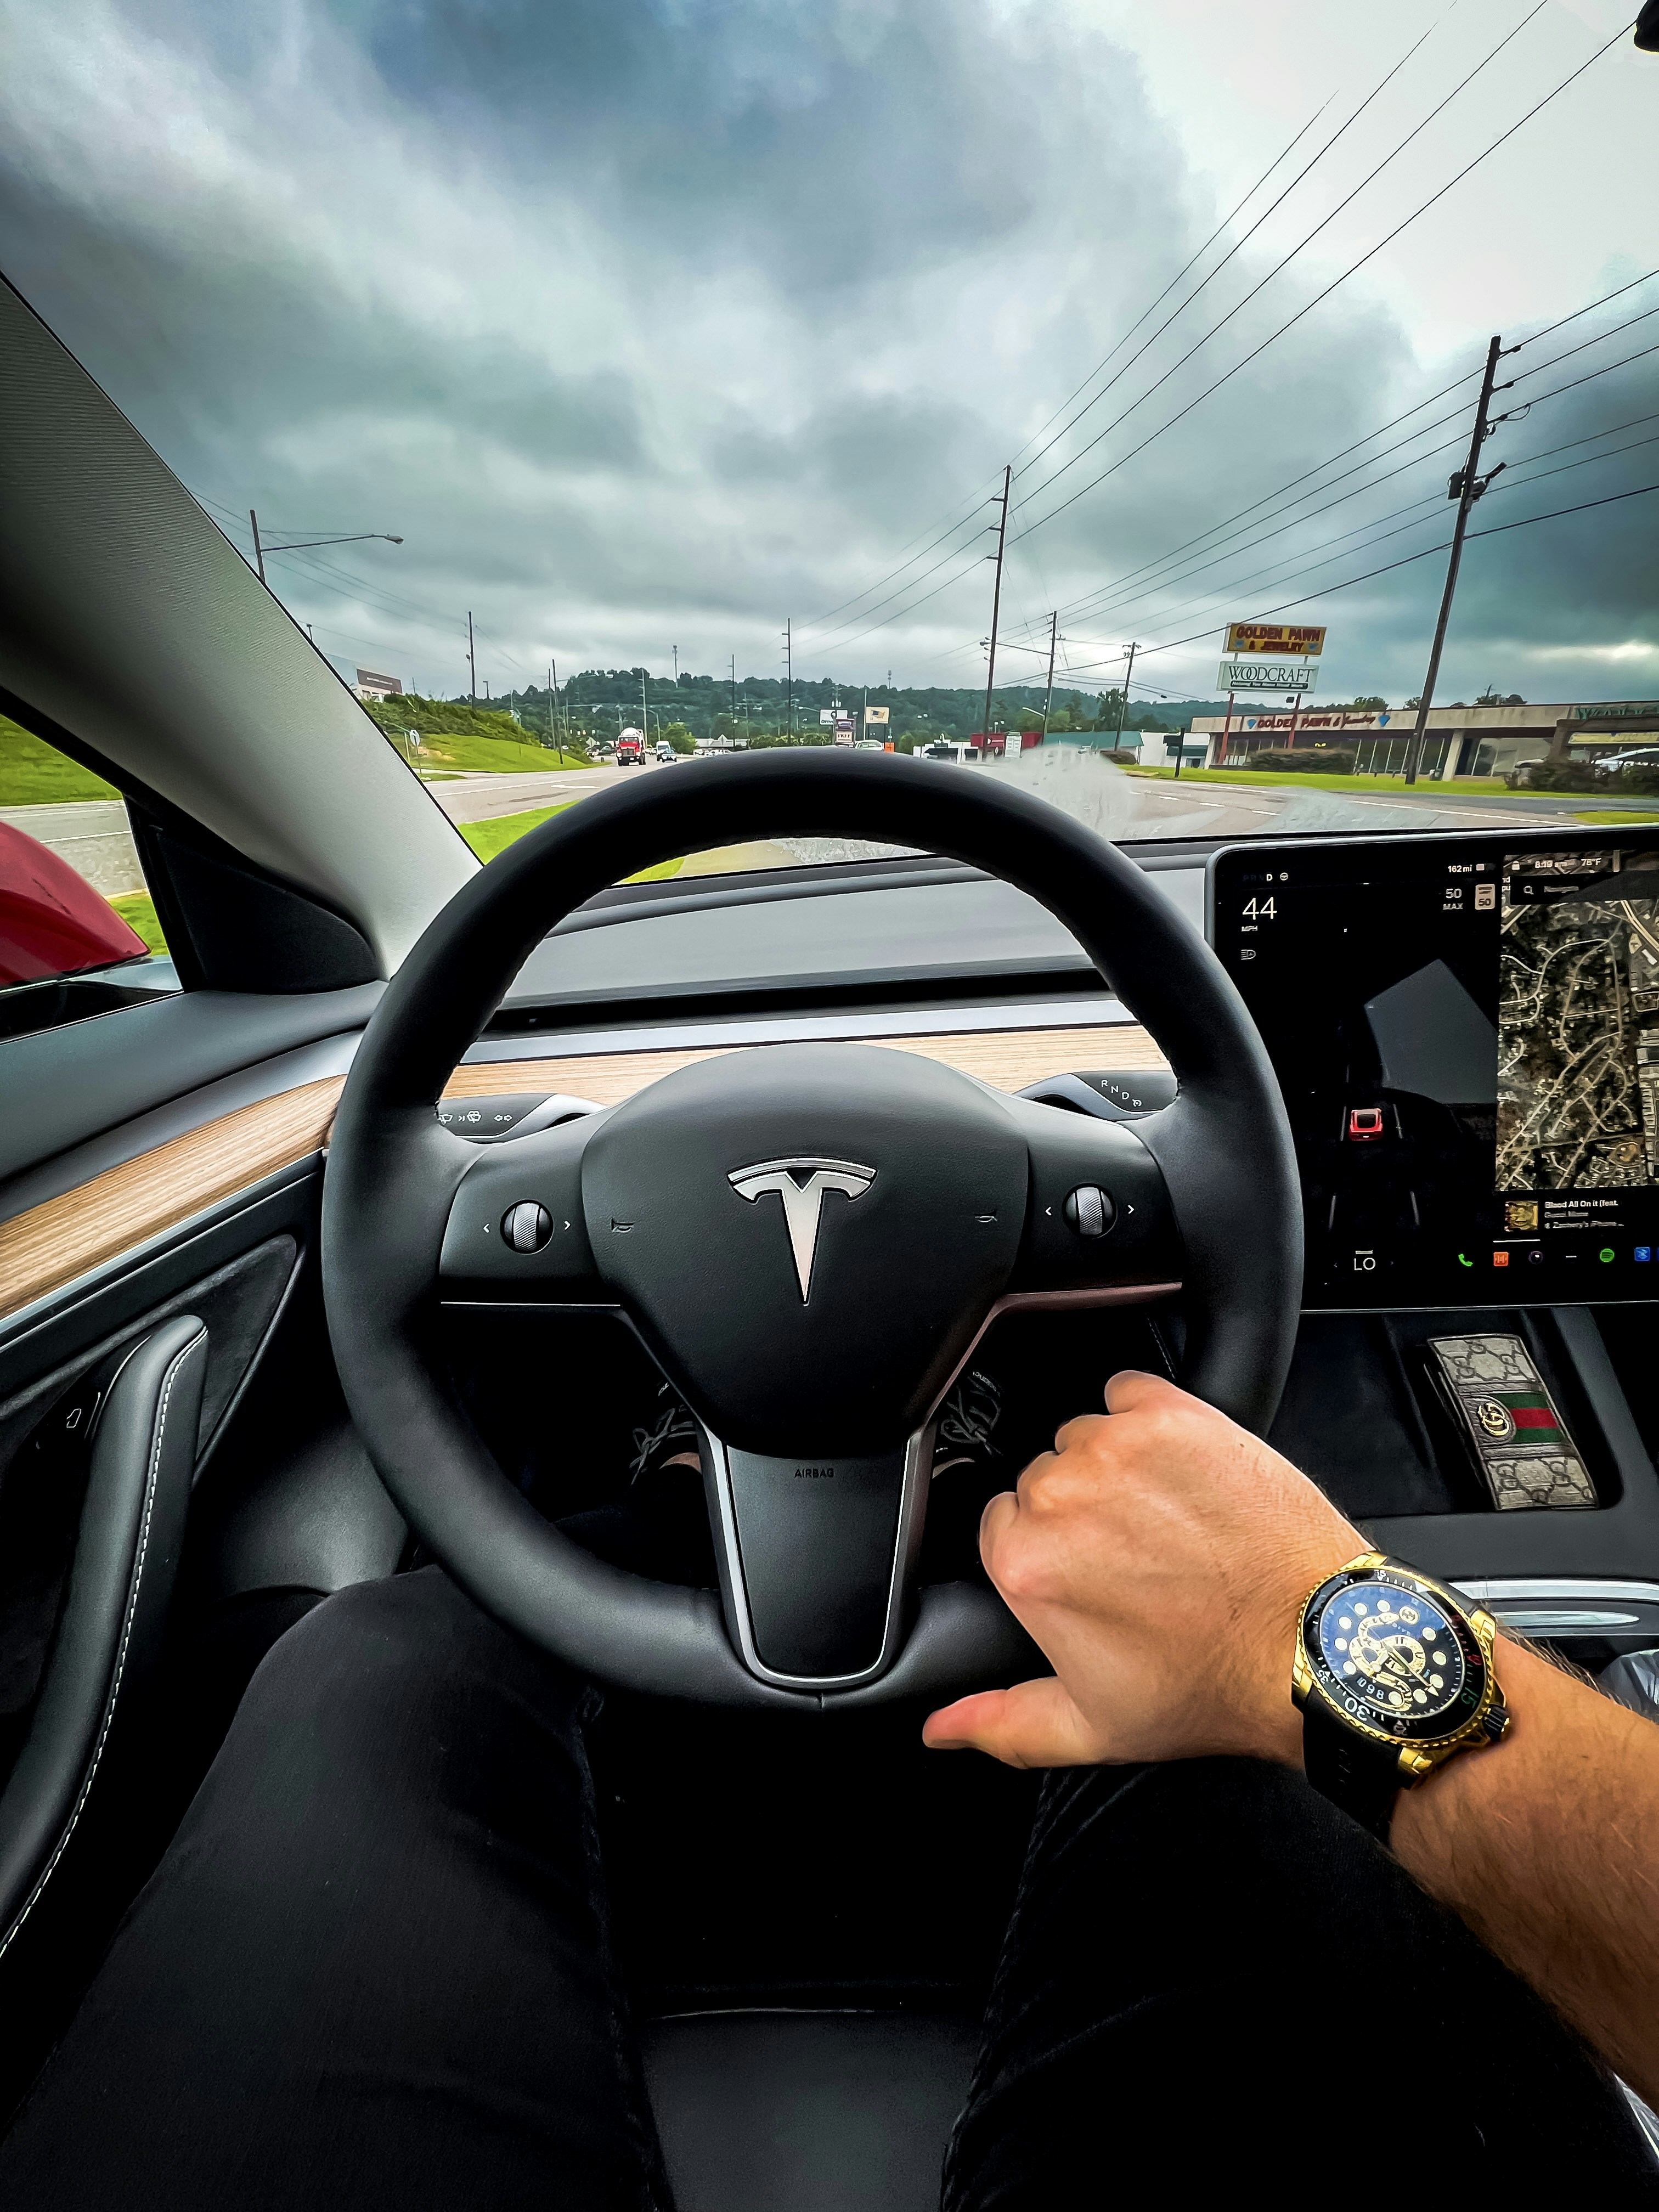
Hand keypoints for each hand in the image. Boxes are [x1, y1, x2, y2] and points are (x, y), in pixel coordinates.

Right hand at [923, 1370, 1358, 1769]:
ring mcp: (1118, 1447)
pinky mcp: (1173, 1413)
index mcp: (1026, 1564)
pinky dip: (1142, 1416)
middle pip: (1041, 1480)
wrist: (1314, 1644)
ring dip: (1113, 1468)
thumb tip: (941, 1728)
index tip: (1086, 1573)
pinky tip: (1176, 1467)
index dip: (1045, 1552)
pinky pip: (1126, 1390)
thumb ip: (1000, 1724)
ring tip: (1167, 1516)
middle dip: (1080, 1513)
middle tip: (1136, 1556)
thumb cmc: (1212, 1684)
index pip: (1000, 1526)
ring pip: (1084, 1438)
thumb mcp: (1095, 1728)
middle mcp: (1061, 1495)